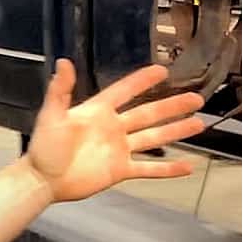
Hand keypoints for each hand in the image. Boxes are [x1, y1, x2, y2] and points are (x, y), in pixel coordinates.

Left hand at [25, 59, 205, 202]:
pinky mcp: (120, 170)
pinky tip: (187, 167)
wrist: (43, 180)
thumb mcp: (51, 115)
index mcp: (98, 111)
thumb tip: (64, 62)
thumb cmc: (44, 147)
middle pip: (148, 113)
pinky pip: (148, 169)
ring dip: (176, 130)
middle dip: (172, 105)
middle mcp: (113, 128)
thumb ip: (60, 90)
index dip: (142, 81)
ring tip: (198, 123)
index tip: (162, 70)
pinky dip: (168, 169)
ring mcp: (118, 149)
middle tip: (196, 98)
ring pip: (154, 137)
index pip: (124, 91)